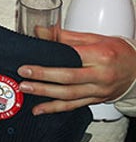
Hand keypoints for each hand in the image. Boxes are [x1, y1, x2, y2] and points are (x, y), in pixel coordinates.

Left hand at [18, 30, 135, 114]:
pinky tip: (40, 109)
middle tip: (24, 75)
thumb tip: (39, 32)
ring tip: (26, 89)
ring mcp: (99, 90)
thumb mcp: (94, 38)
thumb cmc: (117, 51)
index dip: (50, 62)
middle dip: (44, 77)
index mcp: (100, 56)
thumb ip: (65, 37)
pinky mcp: (96, 99)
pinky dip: (55, 108)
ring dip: (45, 94)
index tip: (30, 62)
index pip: (71, 58)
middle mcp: (101, 75)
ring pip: (69, 95)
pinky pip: (74, 105)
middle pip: (69, 78)